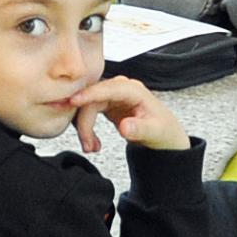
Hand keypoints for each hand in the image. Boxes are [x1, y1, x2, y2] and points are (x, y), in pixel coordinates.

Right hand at [60, 75, 190, 154]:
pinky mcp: (106, 104)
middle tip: (87, 145)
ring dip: (84, 127)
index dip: (89, 94)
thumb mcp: (155, 132)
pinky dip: (86, 128)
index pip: (107, 88)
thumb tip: (125, 127)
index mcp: (133, 90)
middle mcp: (120, 89)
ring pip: (87, 106)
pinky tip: (93, 143)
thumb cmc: (162, 130)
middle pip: (92, 99)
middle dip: (85, 122)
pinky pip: (88, 112)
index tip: (73, 101)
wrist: (163, 135)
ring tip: (91, 147)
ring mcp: (112, 96)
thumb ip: (140, 129)